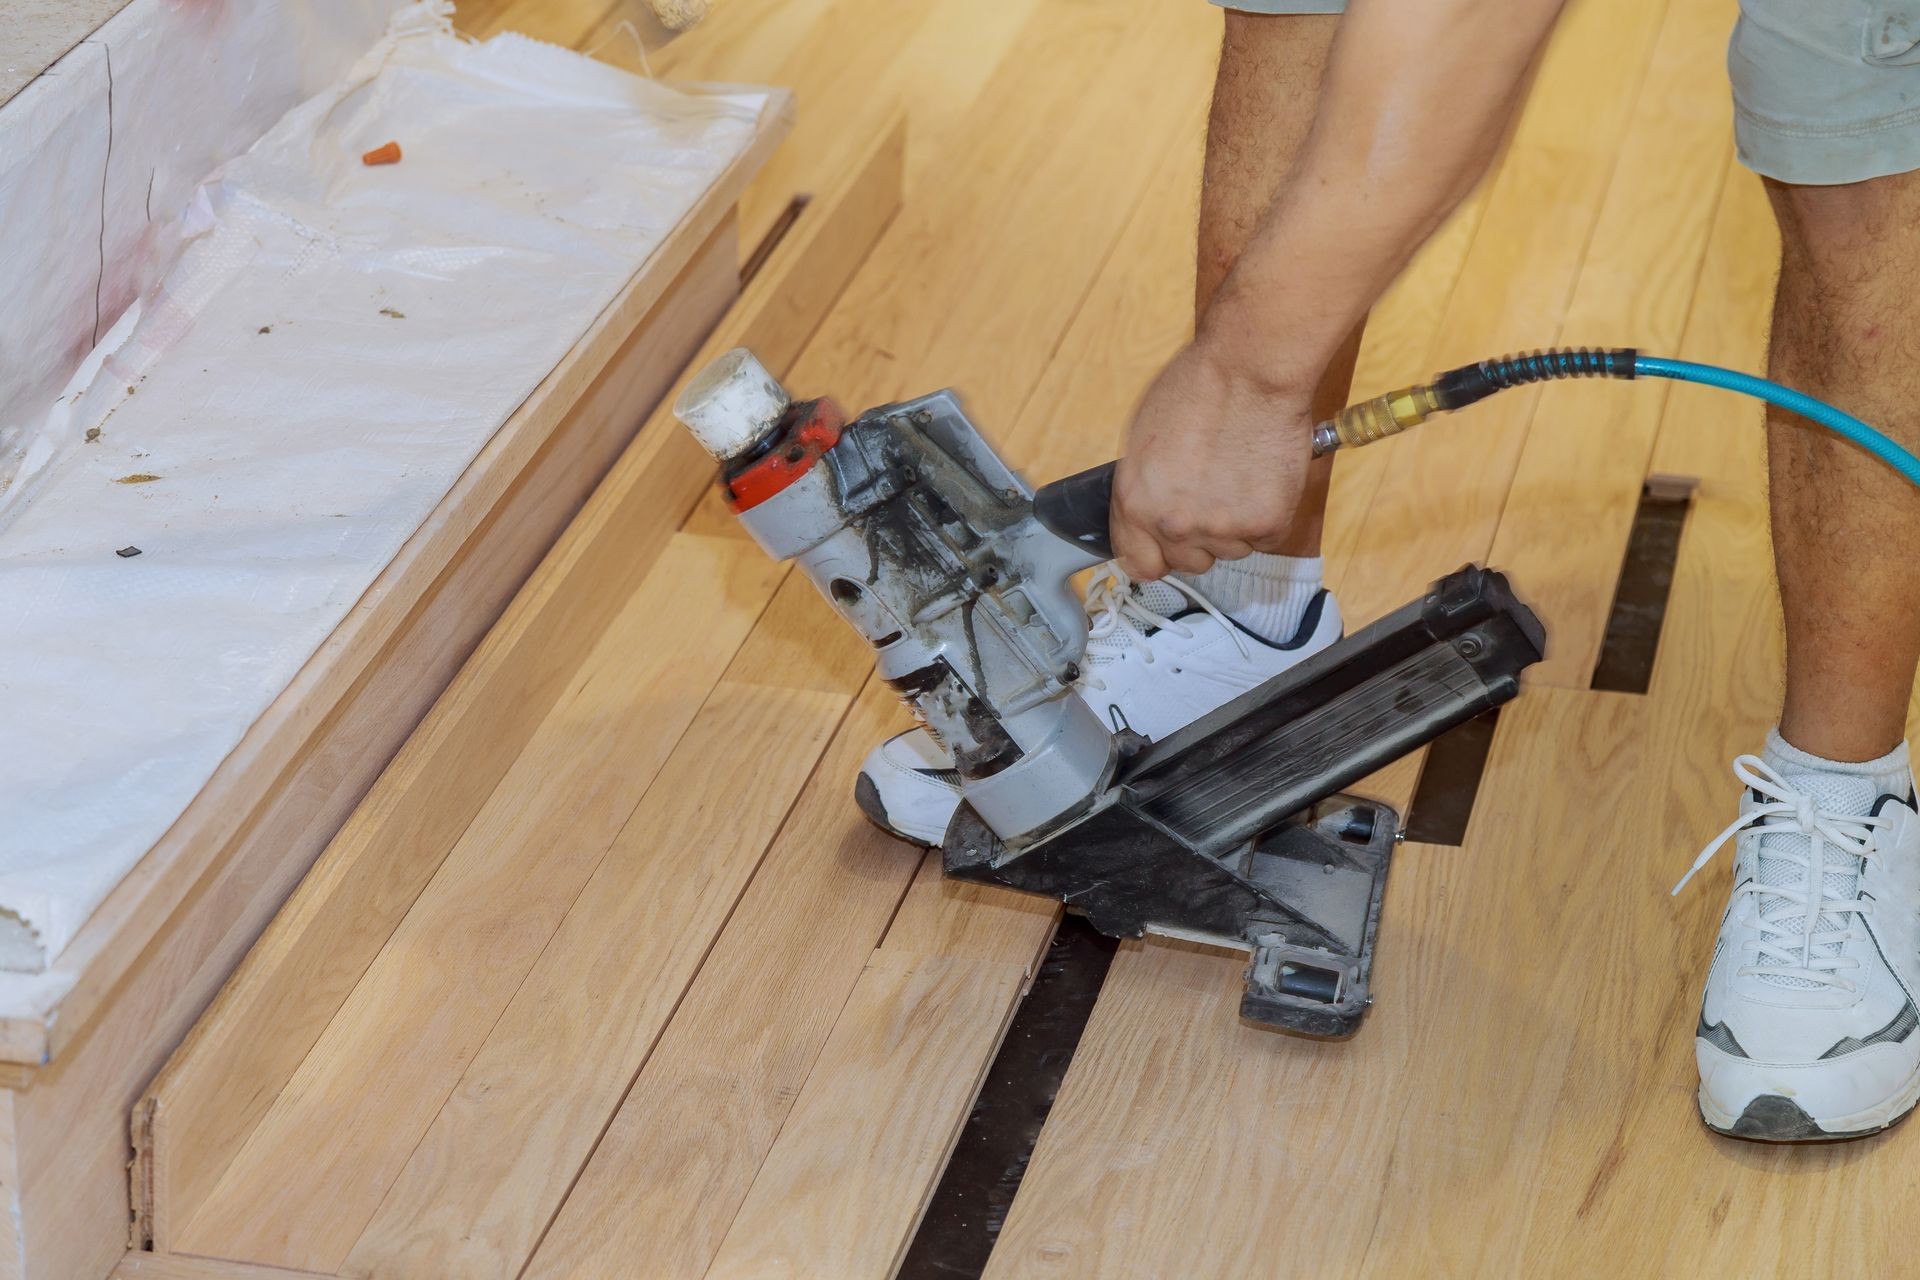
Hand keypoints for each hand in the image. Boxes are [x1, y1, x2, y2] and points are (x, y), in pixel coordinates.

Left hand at [1108, 339, 1317, 580]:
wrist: (1250, 370)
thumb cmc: (1197, 388)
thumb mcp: (1143, 439)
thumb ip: (1144, 489)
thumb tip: (1149, 516)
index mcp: (1136, 504)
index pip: (1140, 564)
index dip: (1156, 553)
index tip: (1168, 545)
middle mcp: (1175, 525)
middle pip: (1190, 562)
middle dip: (1201, 537)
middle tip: (1215, 495)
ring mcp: (1223, 529)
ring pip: (1231, 551)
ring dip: (1237, 525)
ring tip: (1241, 475)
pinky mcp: (1266, 525)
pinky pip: (1265, 538)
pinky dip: (1268, 515)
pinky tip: (1263, 478)